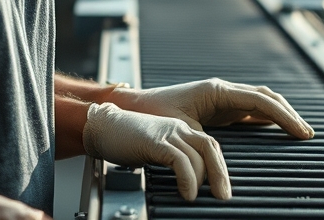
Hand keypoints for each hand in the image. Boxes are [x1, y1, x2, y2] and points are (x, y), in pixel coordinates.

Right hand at [82, 102, 226, 201]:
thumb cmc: (123, 139)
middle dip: (220, 173)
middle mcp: (177, 128)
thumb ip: (170, 158)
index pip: (208, 145)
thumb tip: (185, 182)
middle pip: (210, 147)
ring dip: (205, 178)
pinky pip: (179, 160)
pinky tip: (187, 192)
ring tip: (202, 197)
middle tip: (223, 195)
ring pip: (199, 154)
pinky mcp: (155, 141)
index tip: (221, 186)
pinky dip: (187, 178)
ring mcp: (167, 133)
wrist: (100, 125)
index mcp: (178, 129)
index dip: (218, 165)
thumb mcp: (153, 148)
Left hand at [109, 78, 313, 138]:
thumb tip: (221, 157)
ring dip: (280, 114)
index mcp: (216, 90)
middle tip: (307, 134)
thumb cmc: (152, 115)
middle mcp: (222, 90)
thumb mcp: (179, 128)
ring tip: (298, 131)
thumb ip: (203, 140)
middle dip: (288, 114)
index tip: (301, 131)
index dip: (283, 115)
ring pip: (259, 101)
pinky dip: (266, 117)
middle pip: (265, 97)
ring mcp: (221, 97)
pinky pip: (249, 109)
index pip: (259, 100)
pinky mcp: (218, 107)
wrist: (133, 106)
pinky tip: (276, 127)